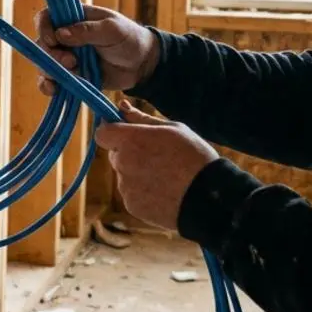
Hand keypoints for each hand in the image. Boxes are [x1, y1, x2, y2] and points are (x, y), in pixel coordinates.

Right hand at [34, 5, 159, 94]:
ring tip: (73, 72)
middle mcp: (65, 37)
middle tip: (71, 62)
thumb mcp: (112, 30)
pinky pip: (51, 82)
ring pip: (44, 64)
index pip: (47, 17)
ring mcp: (66, 57)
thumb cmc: (129, 39)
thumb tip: (60, 34)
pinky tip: (54, 90)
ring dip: (51, 71)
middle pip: (42, 44)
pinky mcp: (70, 76)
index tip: (53, 40)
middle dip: (51, 55)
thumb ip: (87, 30)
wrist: (142, 65)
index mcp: (74, 18)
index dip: (44, 27)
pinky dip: (48, 87)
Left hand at [94, 101, 217, 230]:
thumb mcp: (173, 129)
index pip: (102, 133)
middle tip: (158, 156)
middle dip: (129, 153)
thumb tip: (121, 106)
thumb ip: (141, 119)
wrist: (209, 198)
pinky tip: (166, 191)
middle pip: (115, 154)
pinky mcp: (132, 205)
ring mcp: (126, 187)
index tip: (125, 132)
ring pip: (125, 175)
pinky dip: (144, 192)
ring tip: (167, 176)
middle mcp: (123, 163)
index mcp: (131, 140)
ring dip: (138, 173)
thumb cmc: (194, 158)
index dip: (111, 131)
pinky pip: (132, 194)